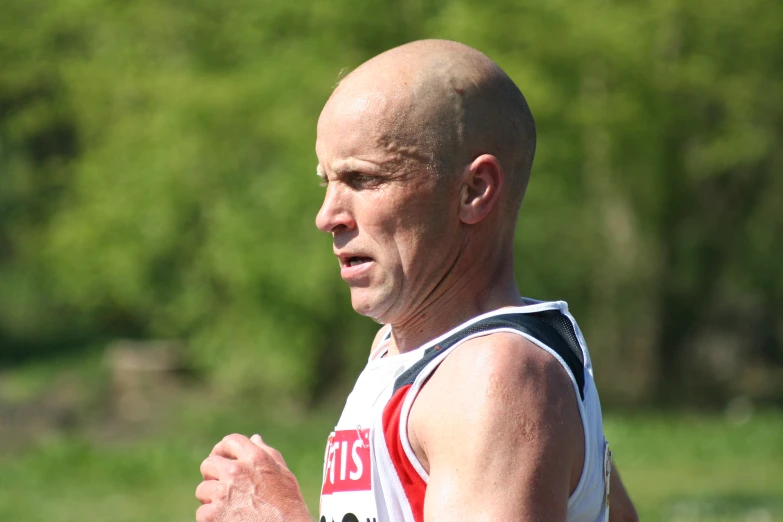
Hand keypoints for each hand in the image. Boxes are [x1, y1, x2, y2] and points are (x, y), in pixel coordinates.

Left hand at [196, 433, 310, 521]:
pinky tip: (227, 520)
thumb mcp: (284, 475)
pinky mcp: (212, 514)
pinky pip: (202, 512)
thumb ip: (268, 454)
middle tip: (222, 486)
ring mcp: (222, 493)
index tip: (222, 458)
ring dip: (211, 499)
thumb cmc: (289, 507)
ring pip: (203, 489)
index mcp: (255, 458)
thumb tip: (254, 439)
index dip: (224, 449)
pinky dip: (211, 519)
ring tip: (229, 508)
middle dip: (213, 474)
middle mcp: (236, 471)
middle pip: (209, 463)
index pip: (231, 441)